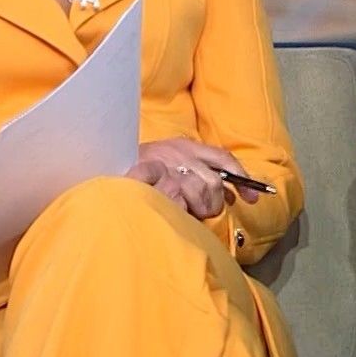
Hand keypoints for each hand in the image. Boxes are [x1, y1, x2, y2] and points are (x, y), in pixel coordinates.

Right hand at [124, 138, 260, 219]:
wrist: (103, 161)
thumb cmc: (136, 169)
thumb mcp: (170, 163)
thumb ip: (199, 174)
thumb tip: (229, 196)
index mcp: (185, 146)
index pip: (224, 159)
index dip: (242, 179)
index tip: (252, 199)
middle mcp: (179, 153)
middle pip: (214, 183)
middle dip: (211, 203)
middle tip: (196, 210)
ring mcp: (165, 166)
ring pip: (202, 193)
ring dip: (195, 208)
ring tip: (178, 208)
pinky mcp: (151, 178)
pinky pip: (179, 200)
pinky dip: (181, 208)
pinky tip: (173, 210)